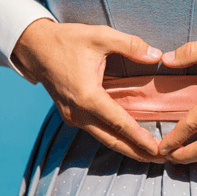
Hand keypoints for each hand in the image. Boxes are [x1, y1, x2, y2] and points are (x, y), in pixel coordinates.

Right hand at [11, 19, 164, 161]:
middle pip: (112, 140)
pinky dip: (114, 138)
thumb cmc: (67, 40)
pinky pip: (96, 131)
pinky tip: (129, 140)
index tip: (157, 149)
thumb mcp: (100, 36)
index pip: (119, 123)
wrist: (35, 47)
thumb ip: (130, 45)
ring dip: (127, 148)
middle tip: (161, 160)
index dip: (140, 138)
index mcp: (88, 95)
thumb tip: (157, 55)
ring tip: (149, 155)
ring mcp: (72, 116)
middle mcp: (78, 112)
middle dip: (137, 153)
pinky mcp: (70, 116)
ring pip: (104, 138)